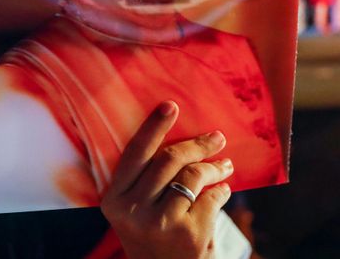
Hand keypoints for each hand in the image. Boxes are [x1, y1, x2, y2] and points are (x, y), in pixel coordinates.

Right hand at [101, 101, 233, 258]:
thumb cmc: (155, 235)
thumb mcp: (137, 210)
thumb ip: (146, 179)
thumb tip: (179, 134)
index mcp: (114, 200)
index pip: (135, 154)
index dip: (154, 127)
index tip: (170, 105)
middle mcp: (132, 211)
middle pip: (169, 159)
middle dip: (198, 145)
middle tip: (217, 138)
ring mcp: (160, 223)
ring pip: (193, 176)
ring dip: (214, 167)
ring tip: (225, 165)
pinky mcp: (188, 234)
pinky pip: (211, 197)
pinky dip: (221, 191)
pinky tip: (222, 191)